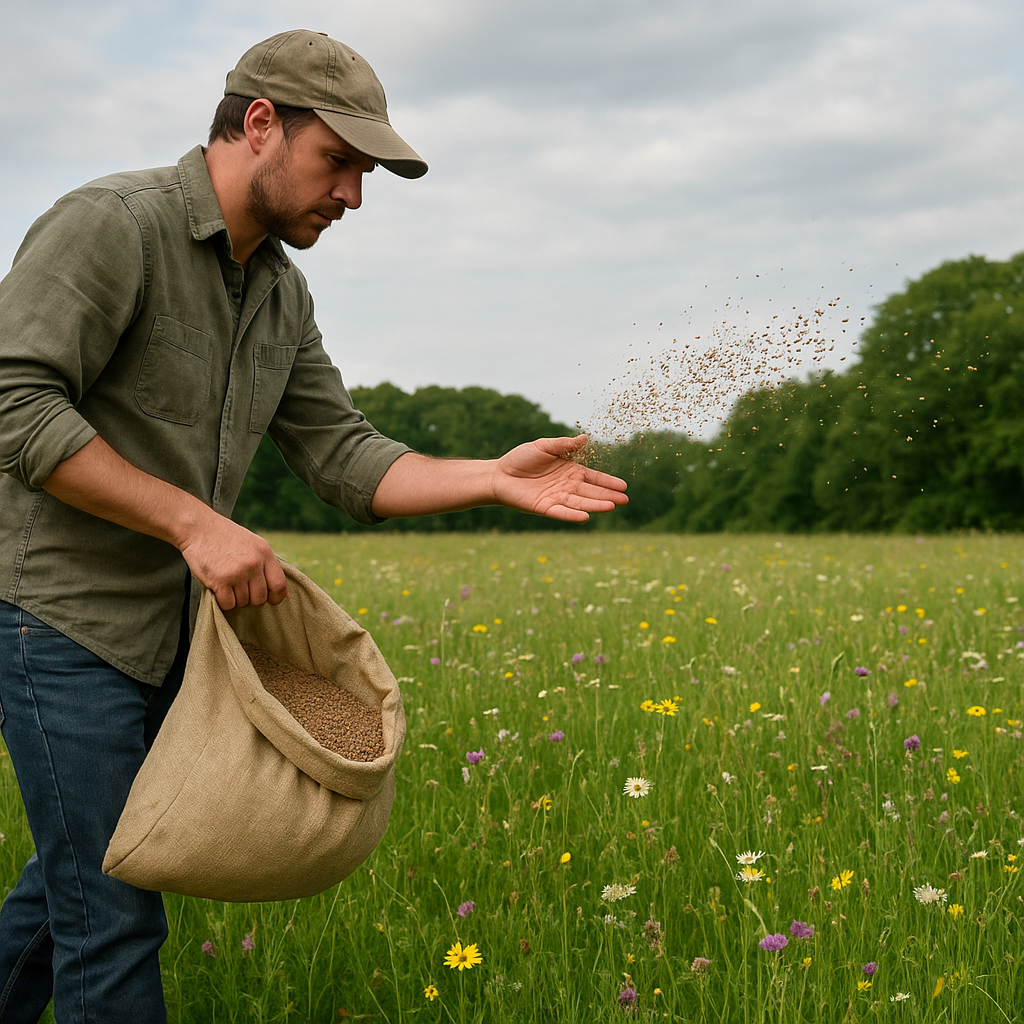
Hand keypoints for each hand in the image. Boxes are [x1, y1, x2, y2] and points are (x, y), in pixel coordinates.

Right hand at [178, 510, 288, 609]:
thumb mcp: (253, 544)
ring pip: (243, 602)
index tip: (271, 600)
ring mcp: (237, 572)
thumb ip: (266, 564)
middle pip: (260, 598)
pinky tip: (218, 589)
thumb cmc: (225, 537)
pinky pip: (228, 604)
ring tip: (226, 583)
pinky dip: (223, 602)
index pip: (279, 584)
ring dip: (235, 599)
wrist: (198, 528)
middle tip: (240, 589)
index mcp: (265, 553)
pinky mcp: (220, 581)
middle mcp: (254, 563)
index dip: (277, 597)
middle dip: (251, 599)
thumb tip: (283, 594)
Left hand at [493, 434, 627, 521]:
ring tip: (611, 506)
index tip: (624, 486)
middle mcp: (566, 486)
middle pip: (590, 492)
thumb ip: (564, 445)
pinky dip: (572, 515)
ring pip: (579, 503)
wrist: (499, 474)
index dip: (608, 482)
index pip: (593, 478)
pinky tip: (585, 516)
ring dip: (595, 505)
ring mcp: (556, 498)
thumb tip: (585, 438)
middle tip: (624, 500)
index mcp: (570, 471)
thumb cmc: (521, 459)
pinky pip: (561, 512)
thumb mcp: (544, 446)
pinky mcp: (544, 508)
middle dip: (607, 496)